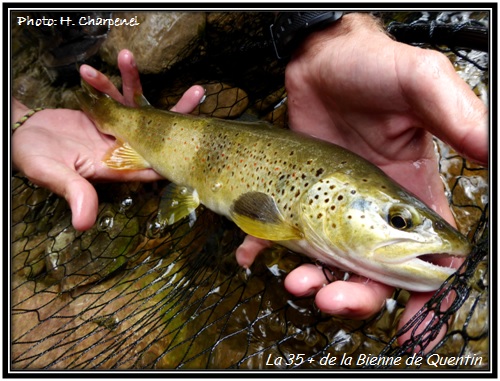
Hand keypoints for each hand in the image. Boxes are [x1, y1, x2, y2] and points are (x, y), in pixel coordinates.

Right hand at [12, 49, 204, 230]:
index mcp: (116, 167)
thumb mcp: (53, 176)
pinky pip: (112, 93)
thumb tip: (84, 224)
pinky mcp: (102, 112)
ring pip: (136, 105)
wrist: (21, 138)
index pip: (153, 164)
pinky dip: (108, 79)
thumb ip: (74, 192)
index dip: (176, 156)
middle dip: (178, 114)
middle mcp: (121, 147)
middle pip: (157, 133)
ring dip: (137, 81)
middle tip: (199, 93)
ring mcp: (113, 128)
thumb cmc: (34, 160)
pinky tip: (101, 64)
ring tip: (131, 57)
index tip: (197, 143)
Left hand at [236, 13, 487, 350]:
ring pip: (326, 261)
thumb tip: (494, 149)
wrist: (319, 58)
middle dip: (354, 295)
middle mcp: (371, 210)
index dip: (425, 297)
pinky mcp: (297, 195)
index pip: (428, 259)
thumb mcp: (419, 83)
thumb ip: (455, 114)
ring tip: (294, 280)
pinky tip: (253, 253)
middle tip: (330, 298)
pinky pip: (281, 232)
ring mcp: (331, 206)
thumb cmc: (372, 67)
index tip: (414, 329)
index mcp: (409, 196)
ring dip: (312, 280)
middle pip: (371, 273)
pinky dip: (266, 248)